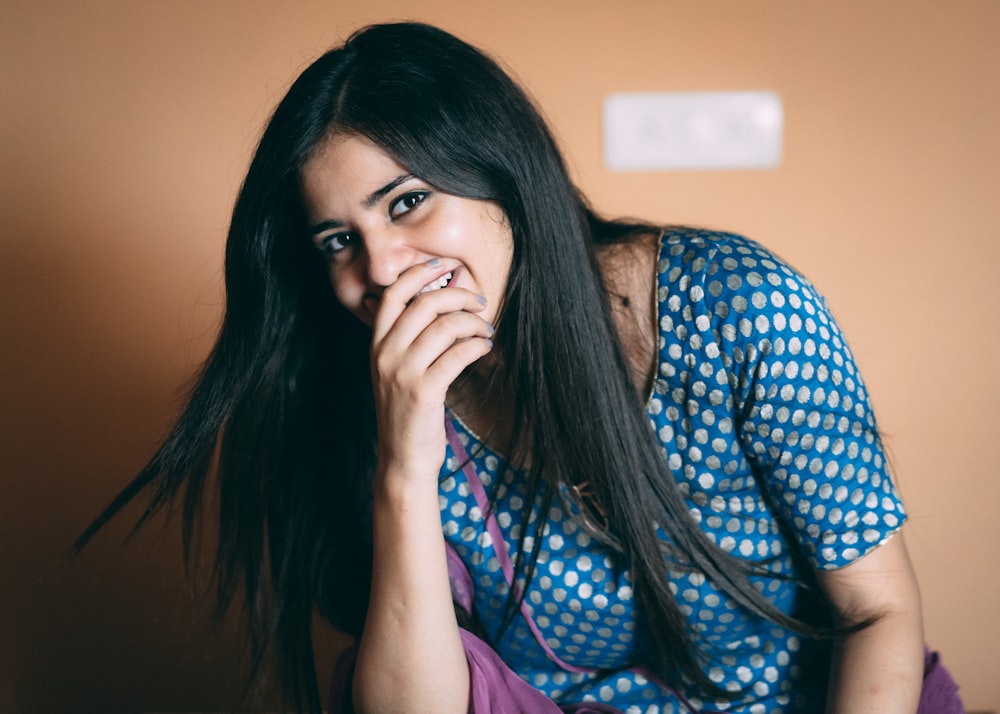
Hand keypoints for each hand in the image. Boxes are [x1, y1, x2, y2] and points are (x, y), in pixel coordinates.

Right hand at [369, 258, 493, 484]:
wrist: (402, 458)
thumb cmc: (407, 412)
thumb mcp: (395, 371)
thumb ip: (409, 340)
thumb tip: (445, 302)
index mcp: (376, 345)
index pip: (392, 294)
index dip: (418, 273)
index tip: (444, 266)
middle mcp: (384, 354)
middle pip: (425, 304)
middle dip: (458, 296)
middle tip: (479, 302)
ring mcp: (402, 373)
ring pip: (445, 327)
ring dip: (474, 323)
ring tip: (486, 331)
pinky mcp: (424, 392)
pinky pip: (458, 354)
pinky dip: (478, 346)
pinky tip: (484, 348)